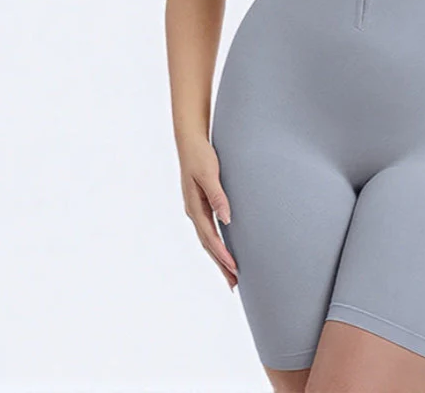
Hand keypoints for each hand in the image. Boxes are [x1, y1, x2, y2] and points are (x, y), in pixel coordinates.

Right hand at [178, 134, 238, 289]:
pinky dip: (217, 243)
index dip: (222, 254)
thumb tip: (227, 218)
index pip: (210, 237)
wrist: (190, 141)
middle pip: (208, 244)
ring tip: (231, 274)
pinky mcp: (202, 204)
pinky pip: (210, 229)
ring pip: (208, 239)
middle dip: (220, 264)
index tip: (234, 267)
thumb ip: (218, 195)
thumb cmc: (200, 156)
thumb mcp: (209, 174)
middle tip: (234, 284)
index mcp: (195, 207)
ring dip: (219, 257)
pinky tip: (224, 249)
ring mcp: (197, 209)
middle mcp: (194, 212)